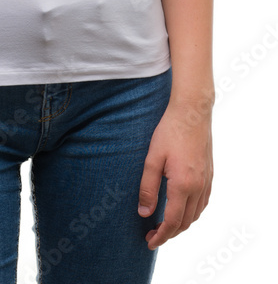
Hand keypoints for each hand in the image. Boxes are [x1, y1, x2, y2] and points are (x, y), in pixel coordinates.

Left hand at [138, 98, 213, 249]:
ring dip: (181, 225)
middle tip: (152, 235)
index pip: (172, 222)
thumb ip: (148, 187)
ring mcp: (207, 181)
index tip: (149, 242)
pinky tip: (182, 209)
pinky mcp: (210, 174)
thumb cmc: (170, 131)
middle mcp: (198, 187)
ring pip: (195, 214)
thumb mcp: (152, 158)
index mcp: (183, 185)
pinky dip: (192, 213)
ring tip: (164, 225)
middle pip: (185, 222)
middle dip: (169, 233)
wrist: (193, 112)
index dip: (160, 236)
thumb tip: (144, 213)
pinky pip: (203, 203)